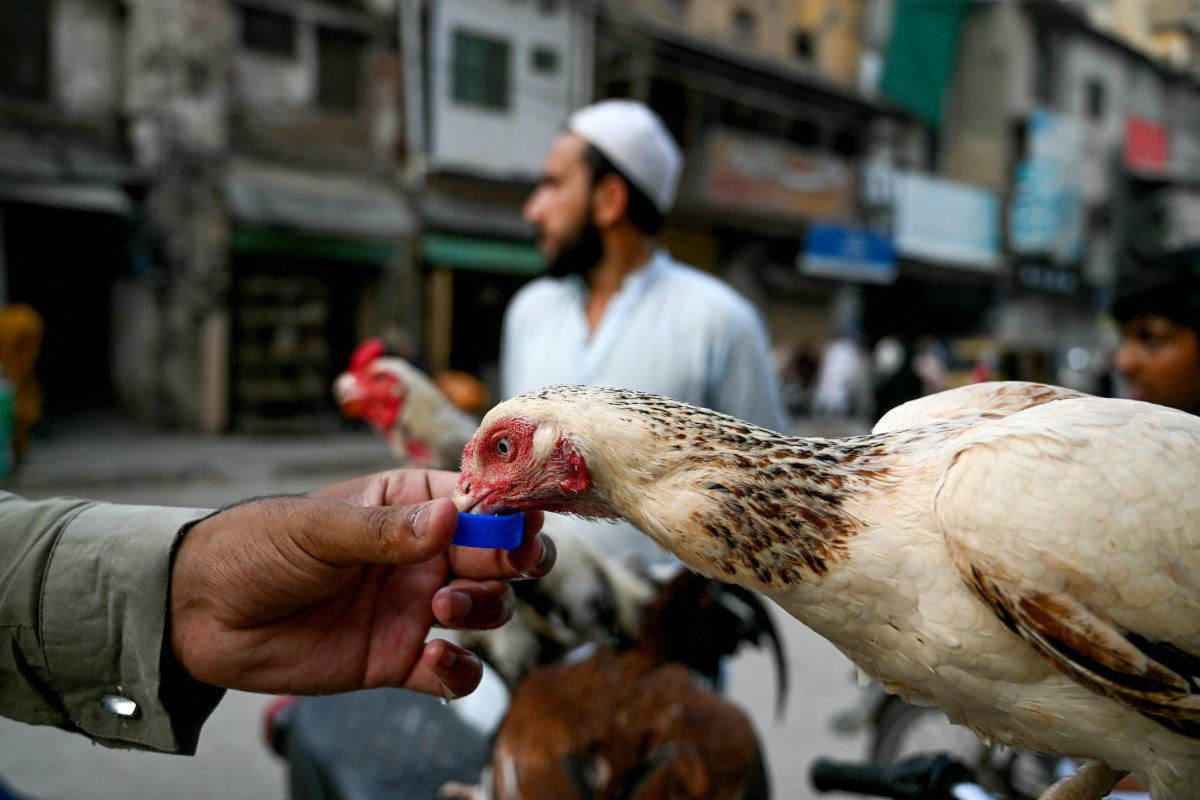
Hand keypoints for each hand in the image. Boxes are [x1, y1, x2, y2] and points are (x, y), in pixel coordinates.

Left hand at [169, 469, 550, 699]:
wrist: (200, 616)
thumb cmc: (258, 548)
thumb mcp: (319, 527)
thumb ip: (387, 529)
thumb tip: (455, 518)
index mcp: (410, 505)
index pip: (480, 501)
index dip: (509, 508)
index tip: (522, 520)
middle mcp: (423, 555)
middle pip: (499, 555)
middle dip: (513, 558)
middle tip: (508, 563)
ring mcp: (414, 608)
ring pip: (488, 609)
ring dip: (484, 607)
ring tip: (442, 607)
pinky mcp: (398, 660)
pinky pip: (452, 673)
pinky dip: (459, 672)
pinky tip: (435, 661)